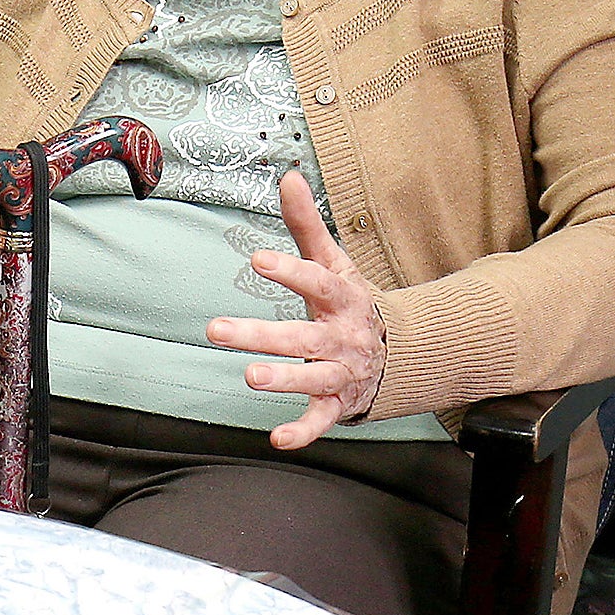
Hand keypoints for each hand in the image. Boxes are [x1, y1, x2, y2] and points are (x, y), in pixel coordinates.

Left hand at [207, 171, 387, 449]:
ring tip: (249, 377)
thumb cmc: (350, 301)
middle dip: (261, 335)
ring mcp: (341, 372)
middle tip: (215, 329)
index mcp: (342, 298)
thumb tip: (287, 176)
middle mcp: (342, 337)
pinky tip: (276, 439)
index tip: (258, 260)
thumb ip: (306, 224)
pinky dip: (302, 432)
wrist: (399, 354)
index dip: (290, 271)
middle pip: (302, 336)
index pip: (317, 282)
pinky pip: (320, 420)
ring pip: (312, 377)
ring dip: (283, 378)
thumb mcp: (333, 262)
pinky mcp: (337, 402)